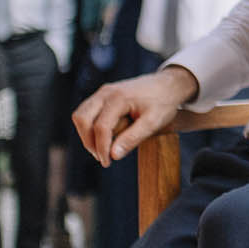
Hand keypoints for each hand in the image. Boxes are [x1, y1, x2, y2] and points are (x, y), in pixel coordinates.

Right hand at [74, 66, 198, 165]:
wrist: (168, 85)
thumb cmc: (163, 103)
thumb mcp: (153, 123)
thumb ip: (133, 138)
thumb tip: (113, 155)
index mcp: (118, 98)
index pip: (101, 127)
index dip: (101, 148)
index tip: (107, 163)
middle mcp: (106, 92)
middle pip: (81, 119)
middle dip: (88, 141)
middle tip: (102, 157)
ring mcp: (102, 92)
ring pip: (80, 115)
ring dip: (86, 134)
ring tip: (101, 149)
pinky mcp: (103, 95)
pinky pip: (86, 111)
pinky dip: (89, 126)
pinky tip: (103, 138)